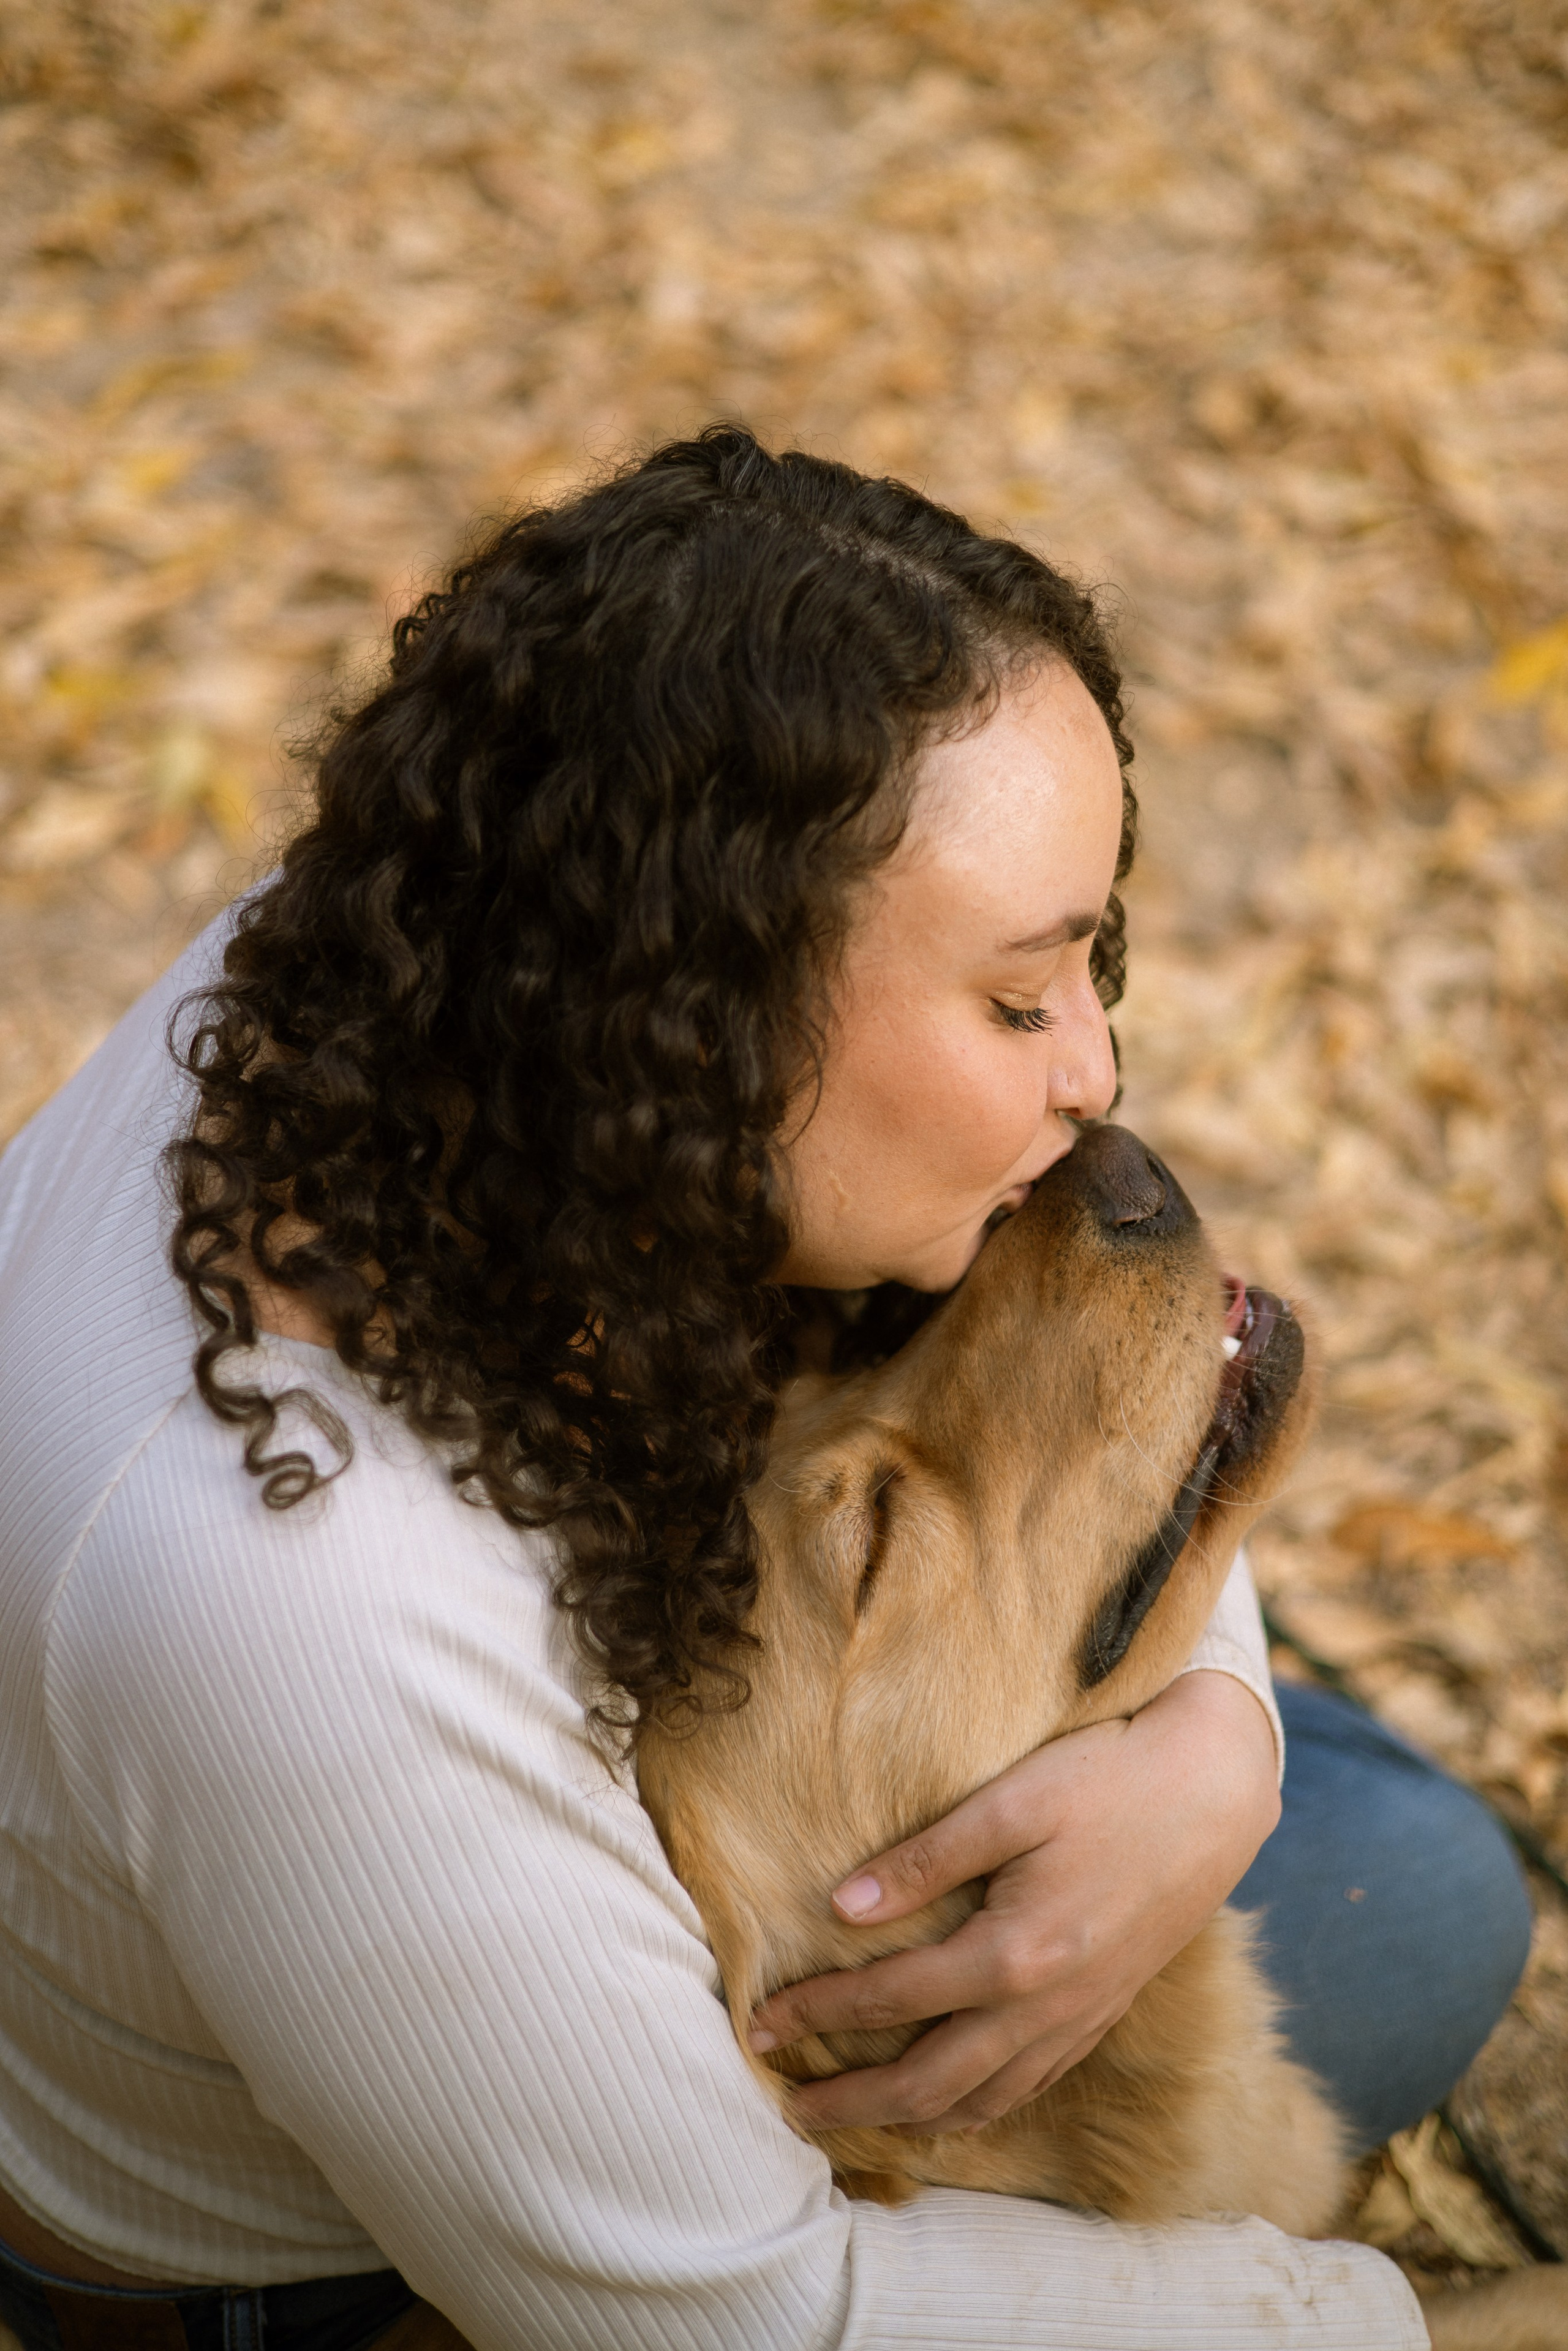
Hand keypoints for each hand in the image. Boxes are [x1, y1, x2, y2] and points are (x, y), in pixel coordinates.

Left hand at [746, 1670, 1279, 2135]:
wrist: (1216, 1793)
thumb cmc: (1109, 1780)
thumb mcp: (1012, 1801)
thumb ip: (925, 1859)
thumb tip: (840, 1908)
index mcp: (1015, 1953)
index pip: (891, 1999)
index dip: (819, 2014)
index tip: (761, 2022)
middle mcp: (1046, 2007)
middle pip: (928, 2083)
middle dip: (851, 2101)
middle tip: (786, 2108)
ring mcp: (1078, 2020)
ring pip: (980, 2101)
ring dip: (908, 2120)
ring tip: (852, 2121)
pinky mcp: (1101, 2015)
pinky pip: (1026, 2087)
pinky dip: (974, 2109)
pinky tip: (945, 2107)